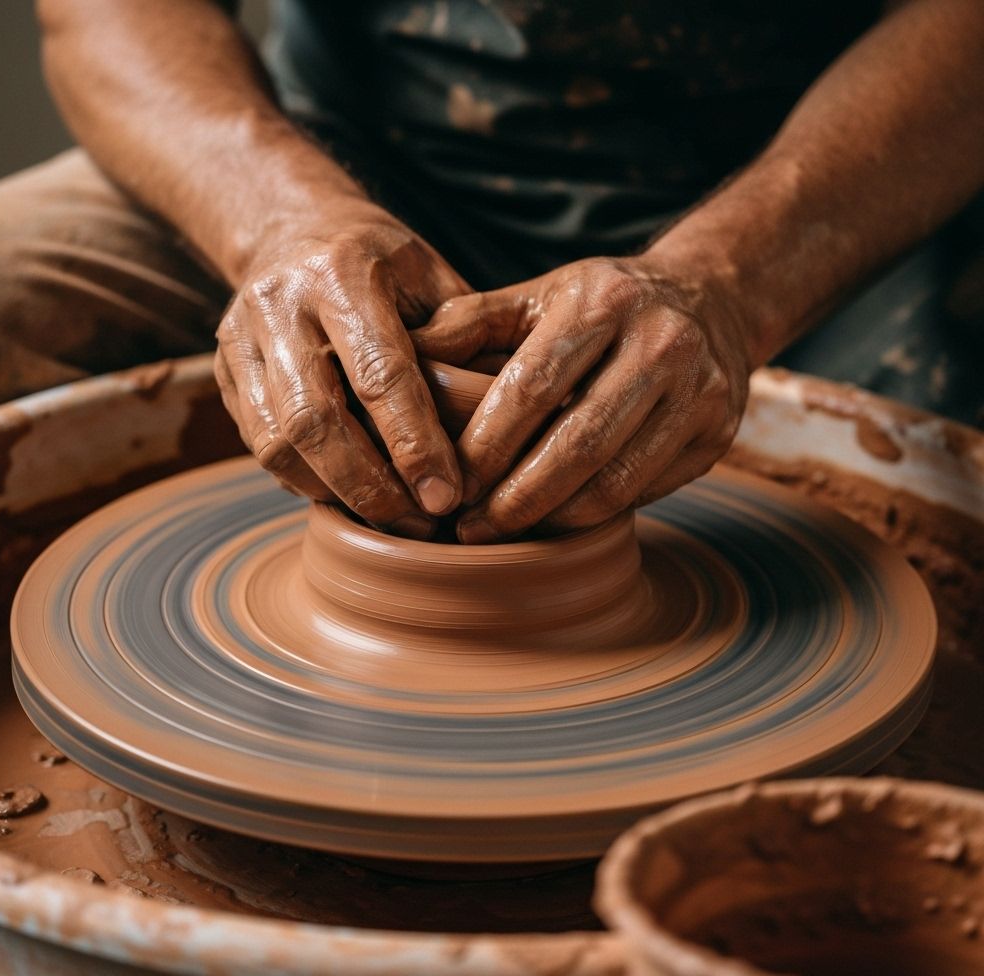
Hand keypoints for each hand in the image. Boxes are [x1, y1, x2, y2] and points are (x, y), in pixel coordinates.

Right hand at [215, 199, 467, 537]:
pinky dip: (304, 481)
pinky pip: (259, 446)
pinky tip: (346, 495)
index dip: (414, 444)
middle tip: (417, 525)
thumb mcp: (429, 274)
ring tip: (387, 520)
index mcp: (343, 273)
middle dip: (370, 486)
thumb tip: (497, 419)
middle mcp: (280, 304)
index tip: (446, 496)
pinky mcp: (222, 372)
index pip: (380, 374)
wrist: (290, 230)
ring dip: (335, 493)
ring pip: (277, 442)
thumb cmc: (380, 262)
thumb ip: (461, 336)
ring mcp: (240, 340)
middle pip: (317, 420)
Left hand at [411, 257, 751, 542]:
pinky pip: (646, 491)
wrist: (710, 300)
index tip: (451, 487)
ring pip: (617, 480)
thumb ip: (472, 323)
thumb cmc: (602, 305)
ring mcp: (699, 391)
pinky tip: (558, 520)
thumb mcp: (540, 295)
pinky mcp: (717, 434)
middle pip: (578, 443)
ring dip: (554, 519)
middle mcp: (660, 343)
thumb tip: (404, 354)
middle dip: (517, 498)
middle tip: (471, 530)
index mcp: (602, 302)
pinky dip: (597, 514)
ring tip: (508, 534)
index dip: (487, 447)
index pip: (534, 387)